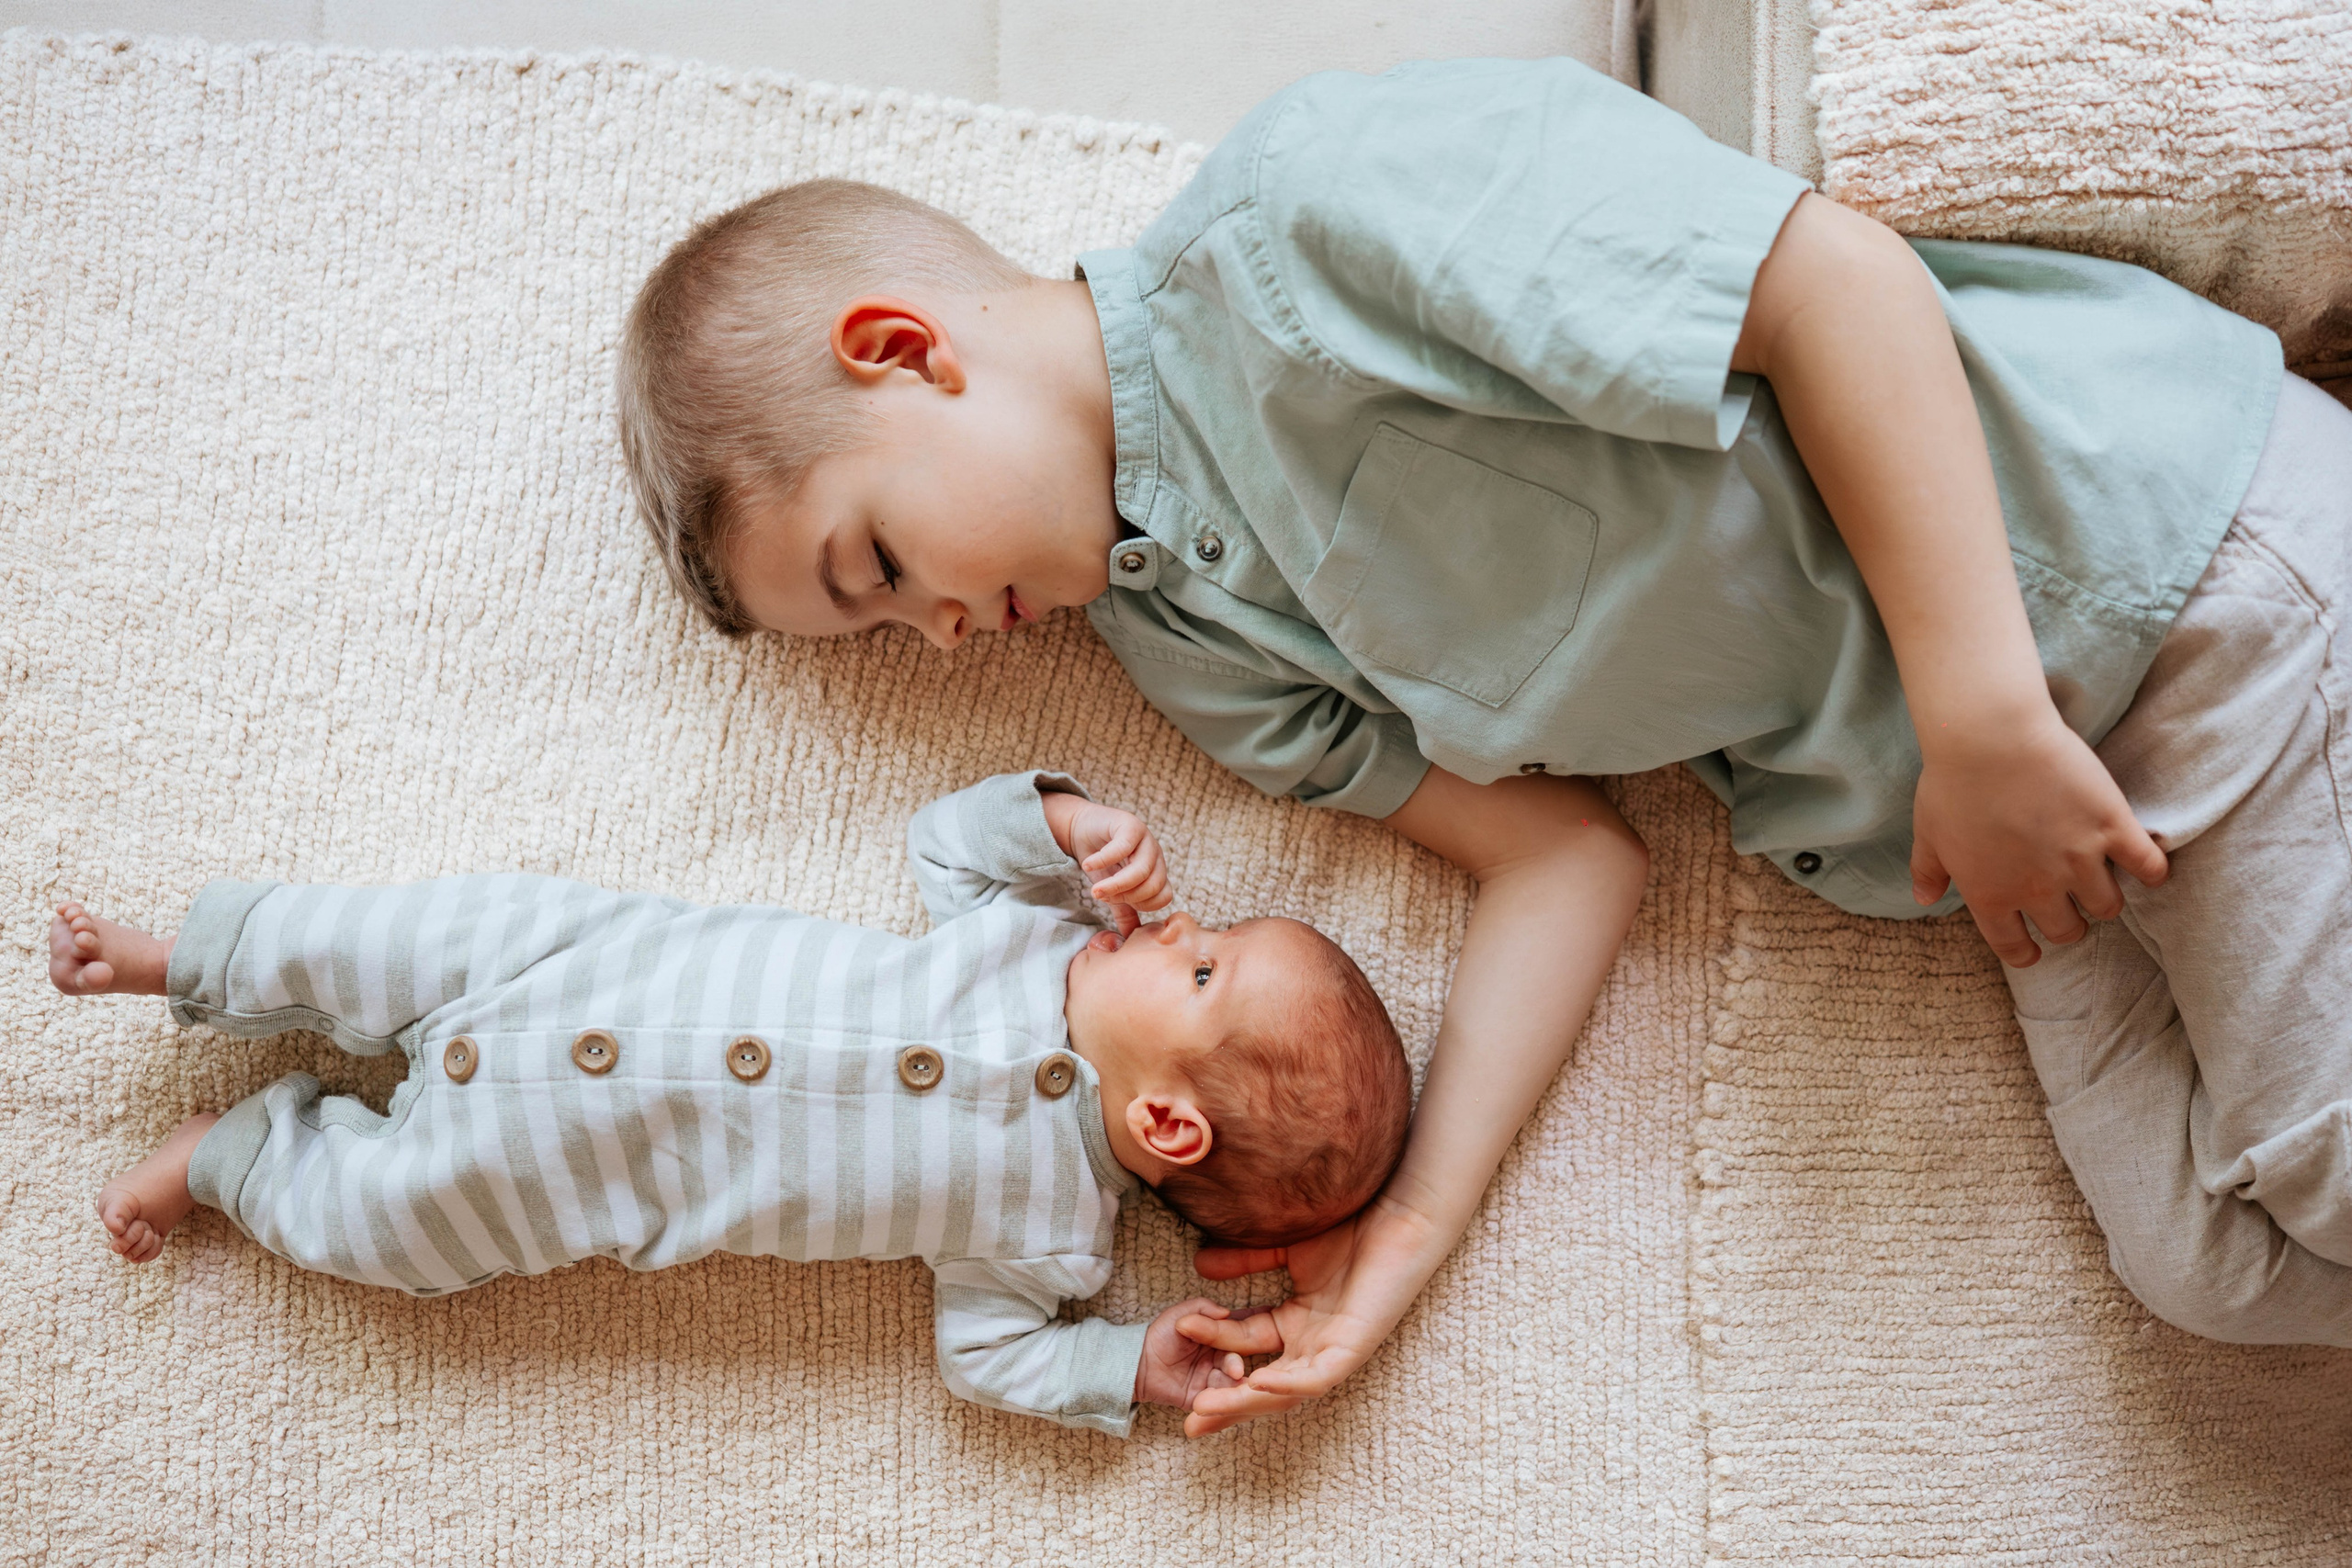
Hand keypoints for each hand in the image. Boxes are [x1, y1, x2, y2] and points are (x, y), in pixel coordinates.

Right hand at [1040, 793, 1171, 933]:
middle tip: (1102, 895)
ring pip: (1141, 870)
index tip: (1115, 902)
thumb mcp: (1112, 891)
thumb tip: (1128, 939)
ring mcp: (1145, 839)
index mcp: (1157, 872)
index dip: (1140, 905)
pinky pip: (1123, 848)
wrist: (1083, 829)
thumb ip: (1123, 912)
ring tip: (1095, 887)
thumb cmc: (1101, 862)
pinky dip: (1104, 860)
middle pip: (1152, 886)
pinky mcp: (1129, 825)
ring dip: (1115, 884)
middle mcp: (1156, 856)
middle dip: (1125, 896)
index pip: (1162, 898)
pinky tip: (1088, 864)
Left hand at [1133, 1297, 1248, 1410]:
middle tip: (1235, 1372)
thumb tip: (1227, 1312)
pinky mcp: (1199, 1398)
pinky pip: (1212, 1402)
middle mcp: (1216, 1361)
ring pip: (1227, 1385)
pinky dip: (1219, 1402)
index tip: (1240, 1353)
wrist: (1138, 1361)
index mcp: (1216, 1340)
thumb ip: (1203, 1308)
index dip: (1238, 1347)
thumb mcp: (1180, 1314)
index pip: (1234, 1343)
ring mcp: (1208, 1380)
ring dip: (1231, 1387)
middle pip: (1233, 1365)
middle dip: (1235, 1368)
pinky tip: (1220, 1401)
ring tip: (1230, 1389)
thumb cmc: (1160, 1335)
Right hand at [1171, 1193, 1446, 1437]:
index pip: (1246, 1346)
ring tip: (1206, 1409)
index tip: (1176, 1338)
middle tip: (1189, 1422)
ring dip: (1245, 1402)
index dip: (1212, 1347)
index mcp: (1299, 1324)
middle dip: (1225, 1405)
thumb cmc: (1349, 1226)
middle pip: (1262, 1384)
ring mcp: (1334, 1350)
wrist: (1398, 1212)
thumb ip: (1246, 1258)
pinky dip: (1289, 1383)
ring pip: (1285, 1390)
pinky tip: (1260, 1382)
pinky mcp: (1355, 1347)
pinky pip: (1317, 1376)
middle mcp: (1314, 1344)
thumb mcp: (1285, 1247)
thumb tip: (1200, 1264)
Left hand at [1910, 707, 2166, 966]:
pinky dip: (2152, 872)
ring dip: (2104, 899)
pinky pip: (2148, 866)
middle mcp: (2038, 888)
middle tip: (2068, 902)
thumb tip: (1925, 897)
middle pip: (2067, 929)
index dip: (2024, 953)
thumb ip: (1928, 870)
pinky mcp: (2112, 828)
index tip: (2032, 951)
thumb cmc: (1953, 782)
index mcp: (1991, 895)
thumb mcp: (1928, 832)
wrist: (1992, 737)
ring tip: (2101, 881)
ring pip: (2107, 906)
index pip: (2012, 946)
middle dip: (2067, 922)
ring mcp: (2079, 860)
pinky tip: (2148, 868)